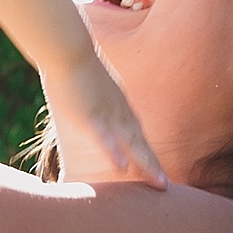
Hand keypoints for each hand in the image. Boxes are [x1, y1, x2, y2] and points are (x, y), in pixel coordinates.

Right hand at [45, 55, 171, 189]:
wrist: (68, 46)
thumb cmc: (72, 60)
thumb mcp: (89, 80)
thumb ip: (93, 92)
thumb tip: (87, 99)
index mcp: (118, 102)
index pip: (136, 131)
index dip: (146, 151)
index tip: (155, 169)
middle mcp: (118, 109)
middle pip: (140, 141)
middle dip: (152, 164)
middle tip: (165, 186)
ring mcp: (106, 112)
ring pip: (130, 142)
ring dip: (145, 163)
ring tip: (158, 182)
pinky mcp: (89, 114)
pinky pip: (105, 136)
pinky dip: (114, 151)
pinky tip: (122, 167)